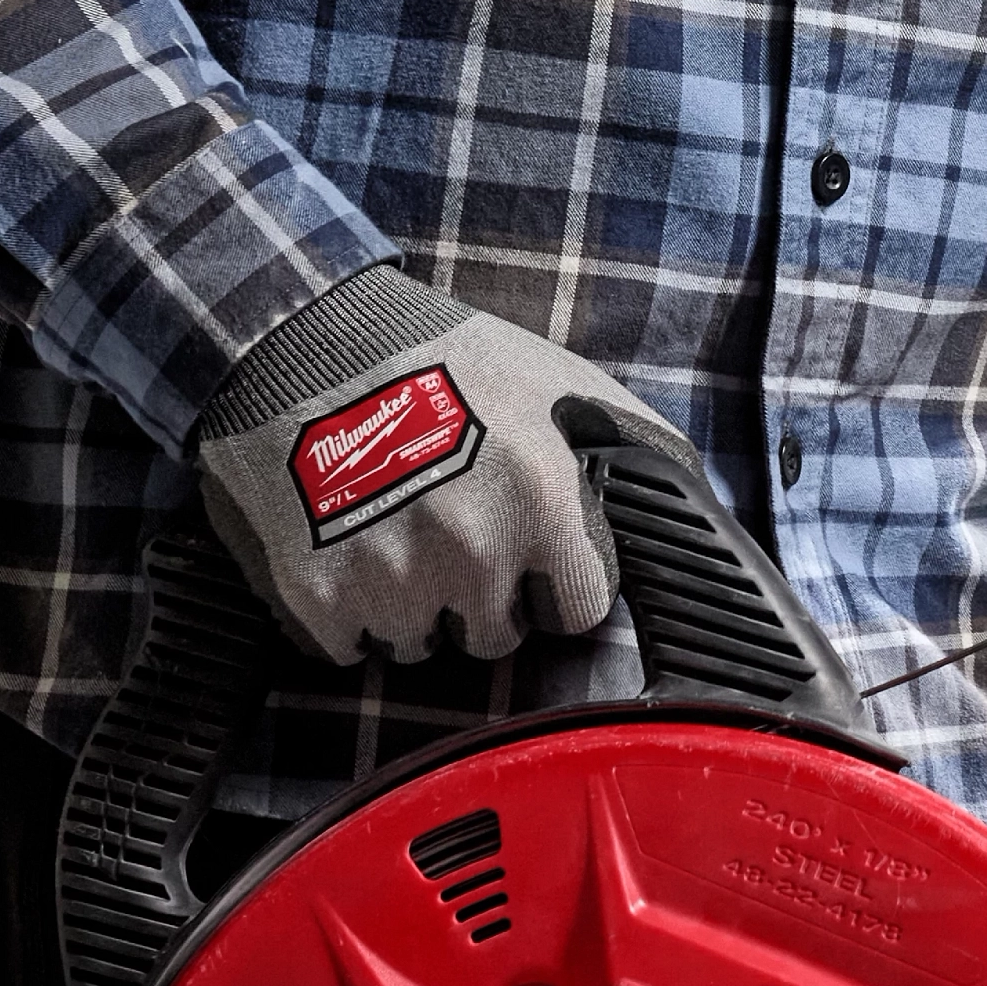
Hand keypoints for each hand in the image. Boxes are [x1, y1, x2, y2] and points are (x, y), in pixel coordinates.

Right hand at [192, 266, 680, 663]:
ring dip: (414, 605)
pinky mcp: (319, 601)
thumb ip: (630, 449)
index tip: (534, 553)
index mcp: (542, 501)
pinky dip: (349, 610)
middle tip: (452, 524)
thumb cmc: (441, 358)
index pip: (581, 610)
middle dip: (483, 593)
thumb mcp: (561, 383)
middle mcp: (472, 552)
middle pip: (497, 634)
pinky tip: (346, 543)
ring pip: (424, 645)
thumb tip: (684, 503)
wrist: (302, 339)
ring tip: (395, 525)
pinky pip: (353, 646)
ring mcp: (391, 583)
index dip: (559, 582)